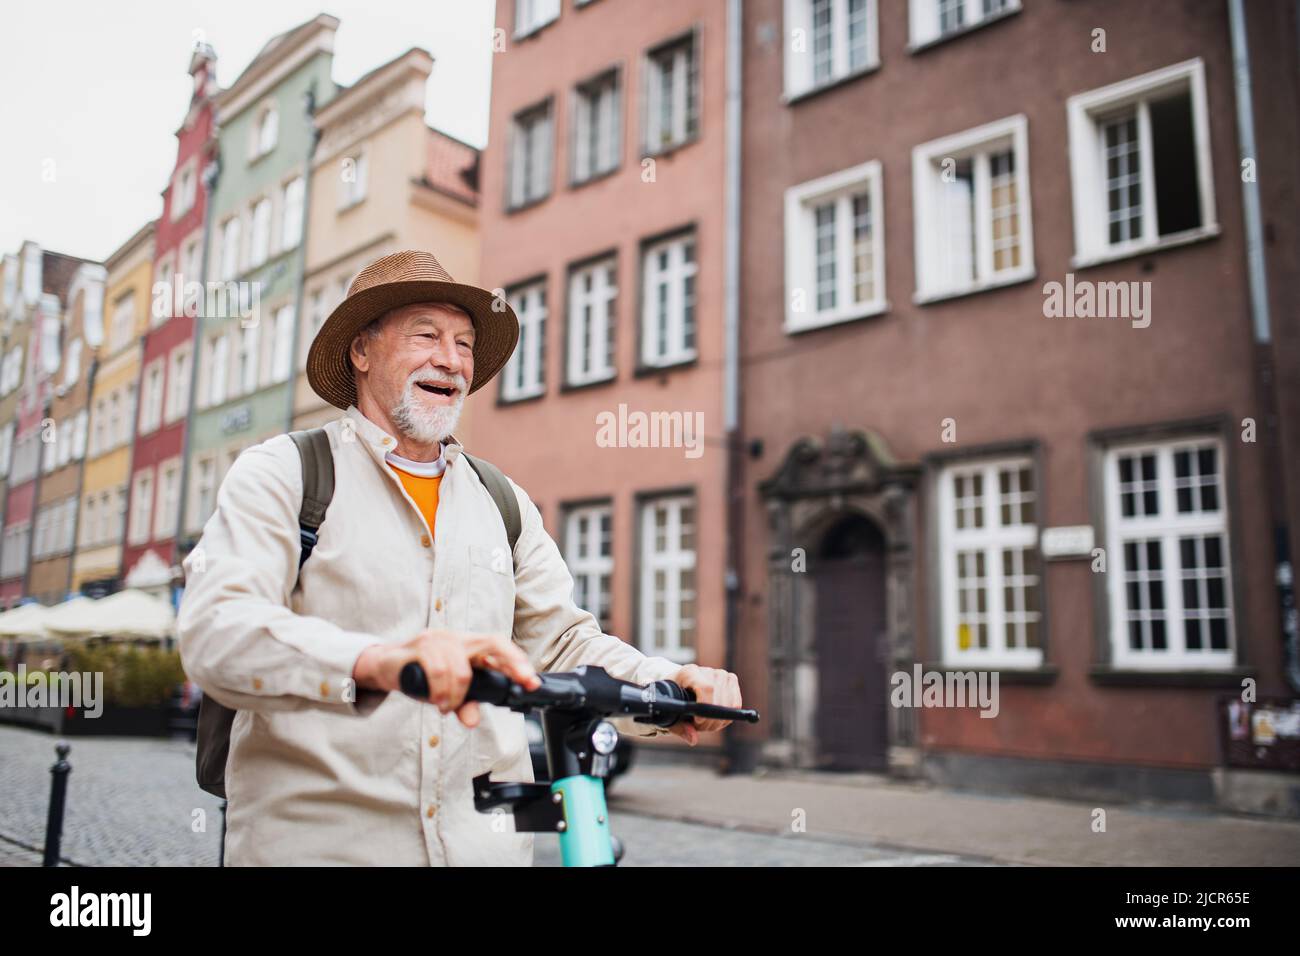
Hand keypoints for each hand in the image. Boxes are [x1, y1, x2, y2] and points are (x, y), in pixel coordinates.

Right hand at [353, 629, 539, 727]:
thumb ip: (461, 702)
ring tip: (446, 706)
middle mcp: (456, 637)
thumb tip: (471, 720)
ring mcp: (438, 639)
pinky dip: (441, 692)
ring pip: (462, 670)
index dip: (517, 662)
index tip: (532, 680)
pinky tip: (437, 701)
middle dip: (511, 664)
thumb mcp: (444, 692)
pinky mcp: (419, 646)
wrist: (383, 665)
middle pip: (491, 643)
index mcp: (466, 645)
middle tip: (522, 682)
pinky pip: (439, 671)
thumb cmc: (418, 675)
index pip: (498, 646)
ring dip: (457, 696)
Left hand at [667, 664, 741, 745]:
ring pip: (730, 704)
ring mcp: (721, 674)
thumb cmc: (674, 699)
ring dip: (718, 721)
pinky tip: (715, 720)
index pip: (707, 688)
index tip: (698, 721)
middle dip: (711, 721)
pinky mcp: (731, 680)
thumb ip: (679, 727)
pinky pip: (736, 704)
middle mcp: (707, 671)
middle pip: (719, 699)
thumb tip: (693, 739)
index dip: (706, 707)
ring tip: (705, 724)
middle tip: (699, 728)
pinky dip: (726, 718)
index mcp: (689, 673)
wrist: (679, 685)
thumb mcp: (671, 713)